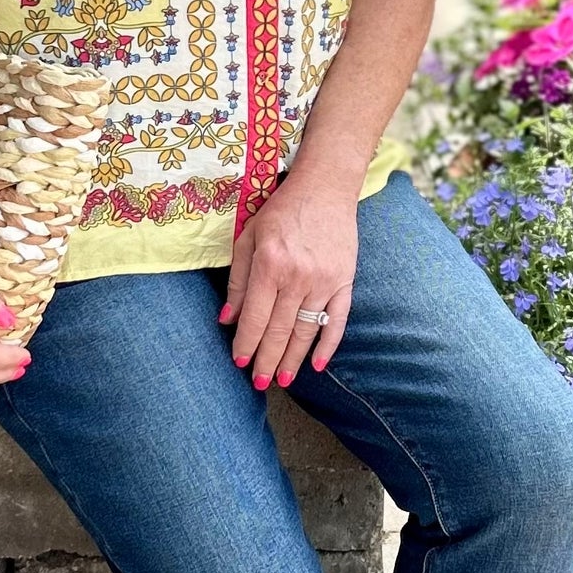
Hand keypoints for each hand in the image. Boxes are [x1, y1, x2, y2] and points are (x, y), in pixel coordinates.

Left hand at [220, 173, 357, 388]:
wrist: (325, 189)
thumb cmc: (281, 210)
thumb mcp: (248, 237)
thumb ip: (238, 280)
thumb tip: (227, 319)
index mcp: (270, 264)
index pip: (255, 317)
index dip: (246, 344)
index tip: (240, 363)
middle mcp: (298, 276)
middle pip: (280, 330)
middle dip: (268, 360)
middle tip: (260, 383)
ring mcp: (325, 281)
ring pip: (306, 330)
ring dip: (293, 358)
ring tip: (283, 380)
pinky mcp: (345, 281)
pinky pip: (338, 320)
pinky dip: (328, 345)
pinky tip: (317, 365)